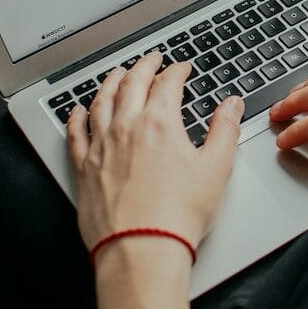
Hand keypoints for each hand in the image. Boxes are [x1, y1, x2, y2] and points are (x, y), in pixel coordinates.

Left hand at [67, 52, 243, 255]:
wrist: (141, 249)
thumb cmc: (177, 215)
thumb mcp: (216, 169)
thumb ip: (225, 130)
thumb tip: (231, 106)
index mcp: (160, 123)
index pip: (168, 82)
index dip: (177, 70)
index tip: (182, 68)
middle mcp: (126, 127)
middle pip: (131, 83)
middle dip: (144, 66)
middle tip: (152, 59)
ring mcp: (101, 146)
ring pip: (101, 100)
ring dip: (110, 81)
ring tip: (117, 74)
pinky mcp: (84, 168)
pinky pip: (76, 132)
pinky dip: (77, 116)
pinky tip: (79, 110)